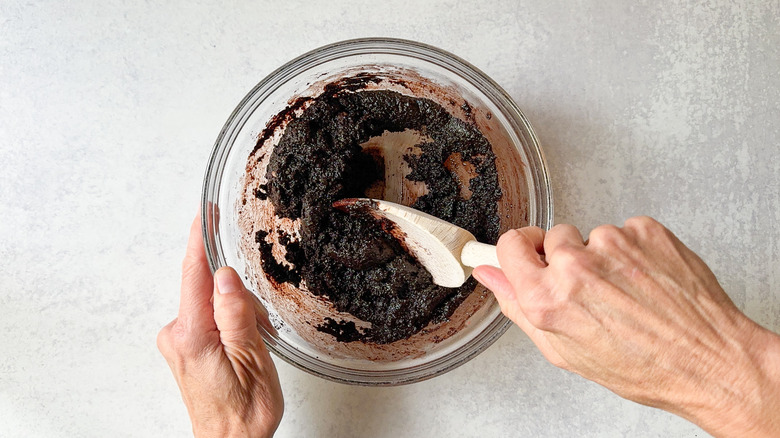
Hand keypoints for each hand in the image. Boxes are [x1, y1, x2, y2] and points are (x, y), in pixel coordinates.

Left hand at [157, 216, 282, 437]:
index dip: (200, 239)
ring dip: (237, 312)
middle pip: (208, 286)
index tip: (205, 212)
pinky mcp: (185, 345)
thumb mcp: (252, 360)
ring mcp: (179, 340)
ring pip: (212, 301)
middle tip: (257, 328)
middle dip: (238, 296)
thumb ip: (236, 315)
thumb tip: (225, 275)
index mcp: (193, 336)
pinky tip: (242, 343)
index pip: (195, 274)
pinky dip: (229, 320)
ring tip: (252, 345)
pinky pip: (209, 315)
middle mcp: (178, 335)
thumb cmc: (243, 412)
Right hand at [473, 217, 779, 437]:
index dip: (519, 251)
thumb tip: (492, 276)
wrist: (709, 360)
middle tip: (593, 290)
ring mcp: (613, 244)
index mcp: (548, 299)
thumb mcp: (565, 352)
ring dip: (604, 257)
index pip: (510, 244)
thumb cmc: (643, 367)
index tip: (526, 252)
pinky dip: (635, 250)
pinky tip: (648, 280)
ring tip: (629, 292)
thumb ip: (519, 307)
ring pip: (592, 236)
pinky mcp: (646, 231)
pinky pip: (626, 231)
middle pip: (551, 238)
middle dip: (565, 258)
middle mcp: (576, 267)